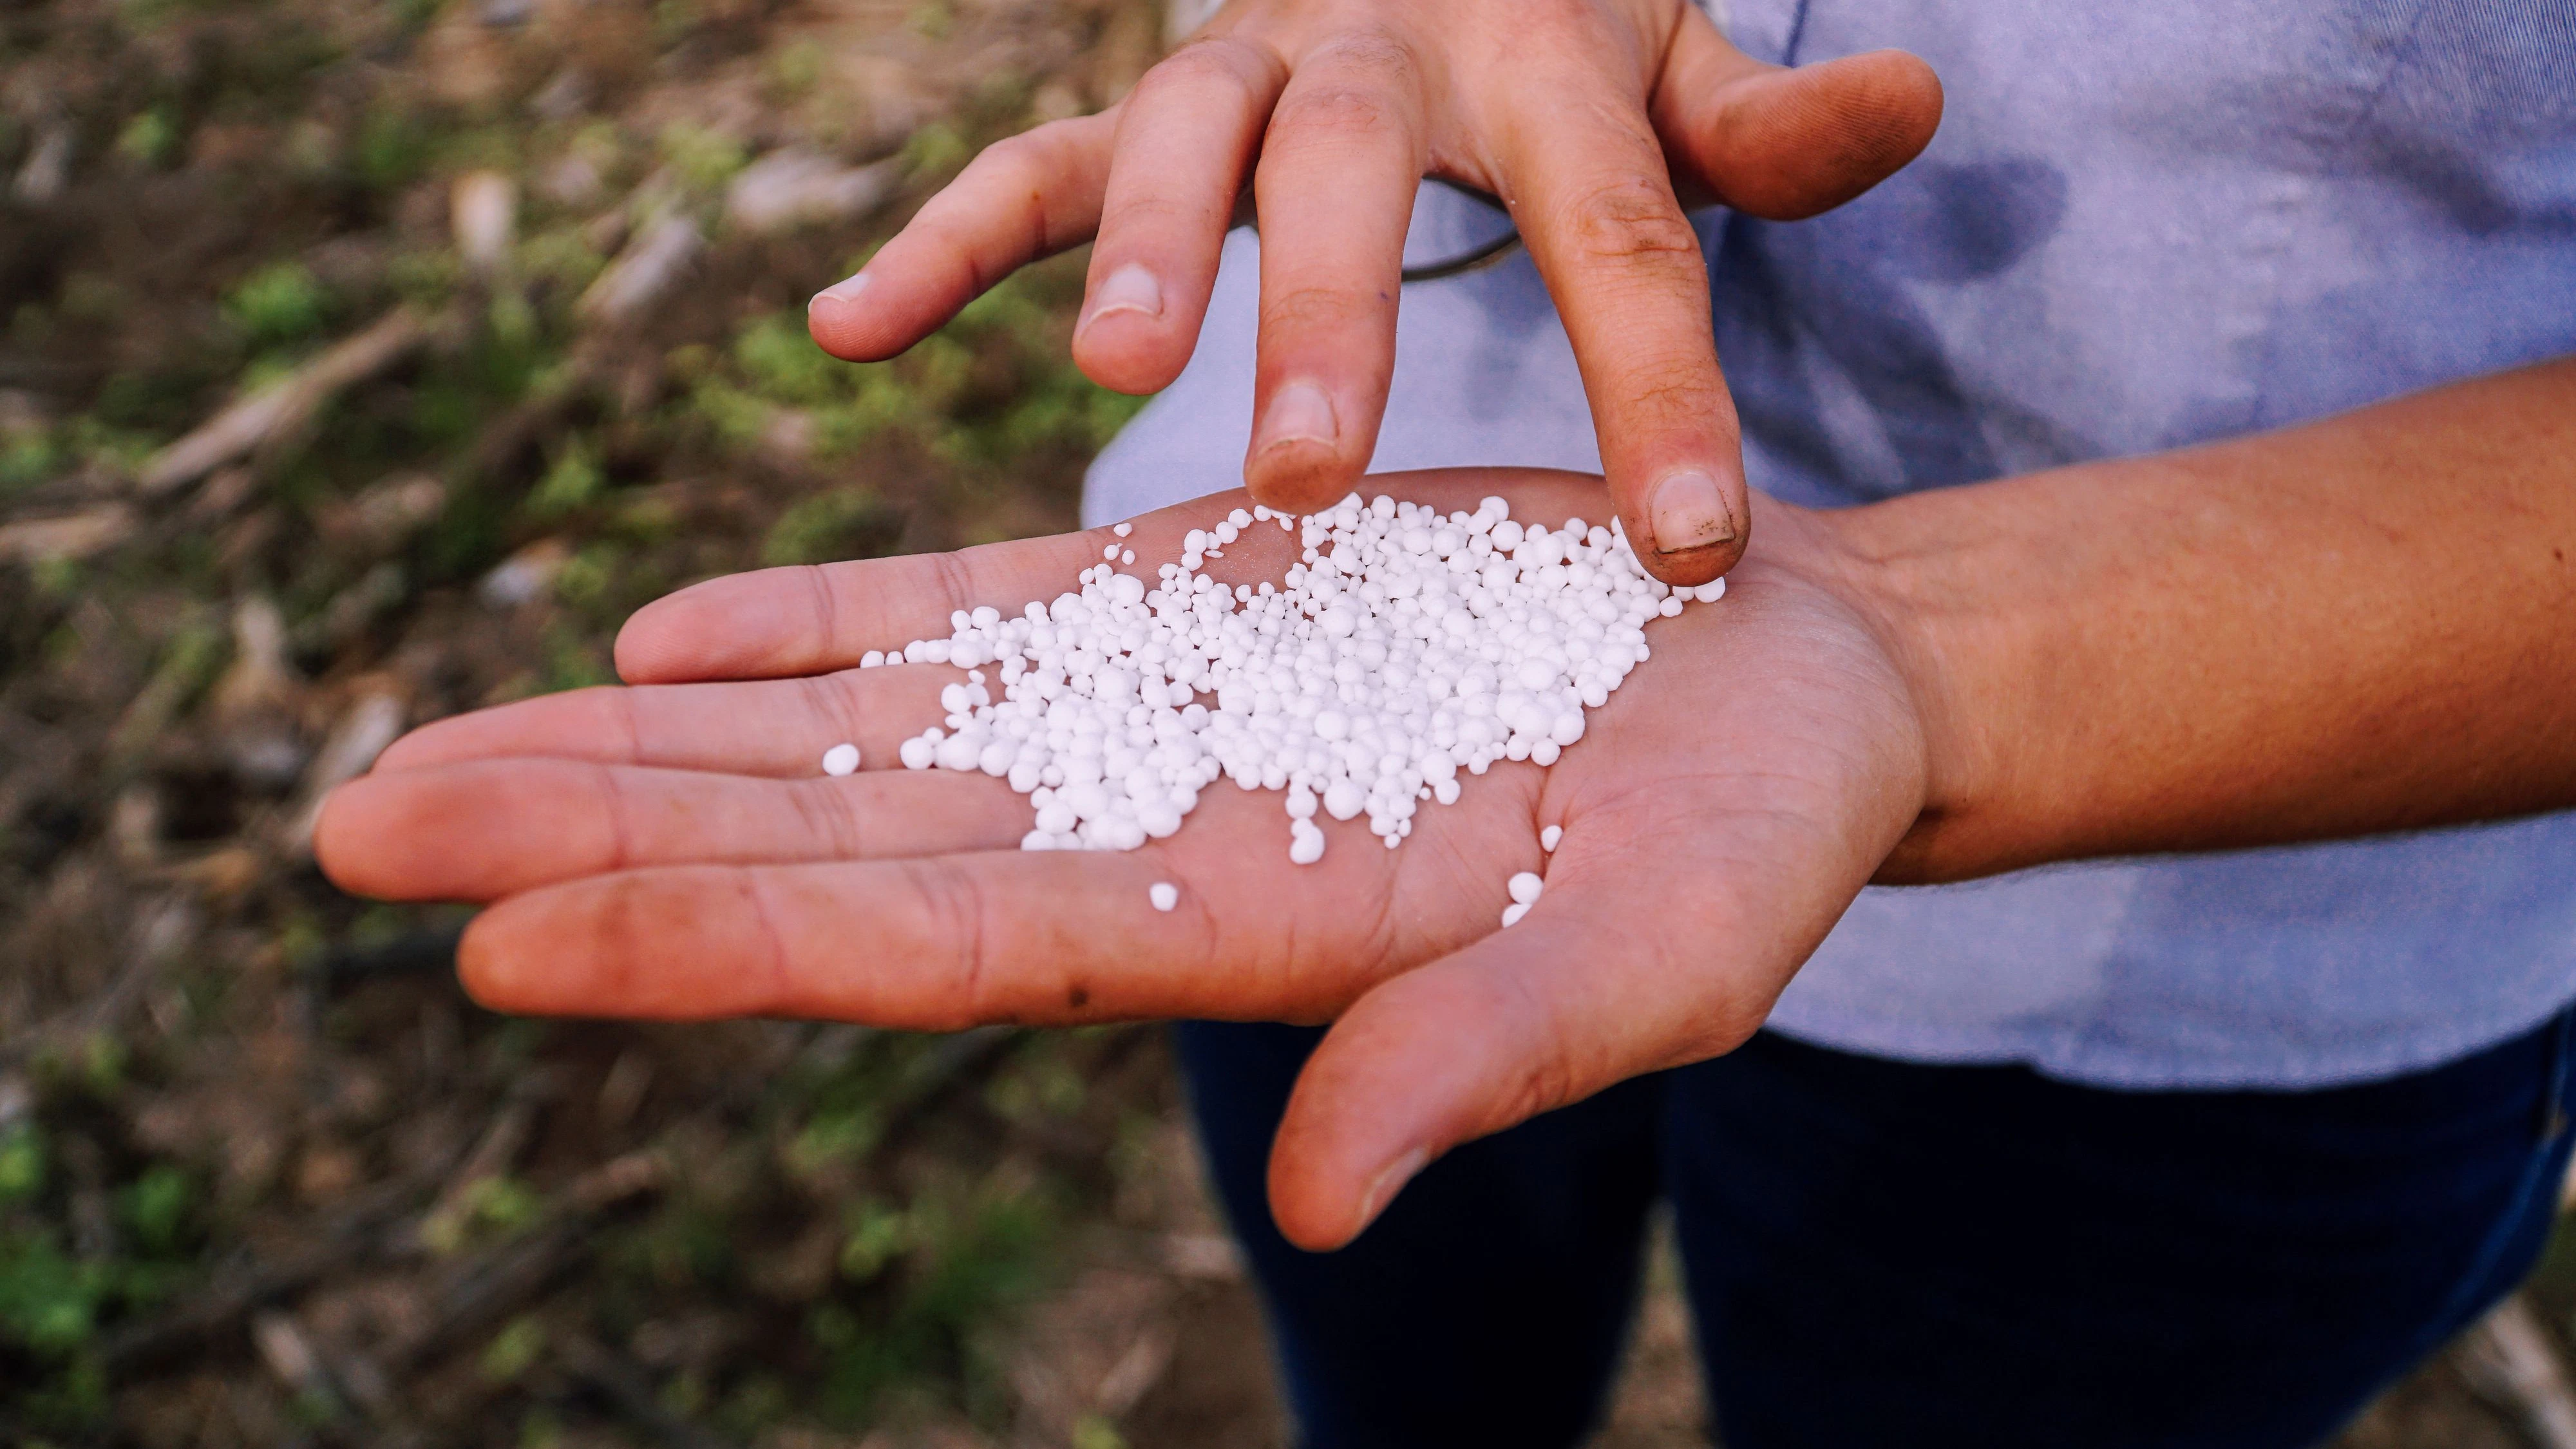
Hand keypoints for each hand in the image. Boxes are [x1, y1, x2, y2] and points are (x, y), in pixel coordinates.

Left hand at [317, 472, 1938, 1246]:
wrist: (1777, 672)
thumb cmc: (1747, 841)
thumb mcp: (1650, 960)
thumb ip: (1475, 1057)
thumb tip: (1314, 1208)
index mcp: (1225, 936)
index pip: (919, 954)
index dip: (711, 945)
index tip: (499, 942)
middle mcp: (1136, 839)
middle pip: (814, 848)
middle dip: (589, 840)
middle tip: (345, 825)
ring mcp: (1140, 718)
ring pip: (839, 731)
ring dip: (633, 736)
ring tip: (423, 745)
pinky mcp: (1175, 604)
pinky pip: (953, 616)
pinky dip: (806, 621)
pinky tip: (665, 628)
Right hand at [805, 1, 1940, 583]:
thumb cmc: (1581, 55)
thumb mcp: (1683, 74)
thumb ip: (1774, 120)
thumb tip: (1916, 98)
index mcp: (1543, 67)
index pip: (1619, 233)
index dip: (1657, 383)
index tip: (1692, 548)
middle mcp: (1379, 55)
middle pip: (1356, 180)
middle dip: (1330, 320)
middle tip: (1313, 479)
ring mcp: (1243, 77)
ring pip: (1174, 144)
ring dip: (1135, 254)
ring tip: (1113, 374)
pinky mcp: (1142, 112)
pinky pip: (1026, 167)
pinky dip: (940, 242)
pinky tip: (843, 333)